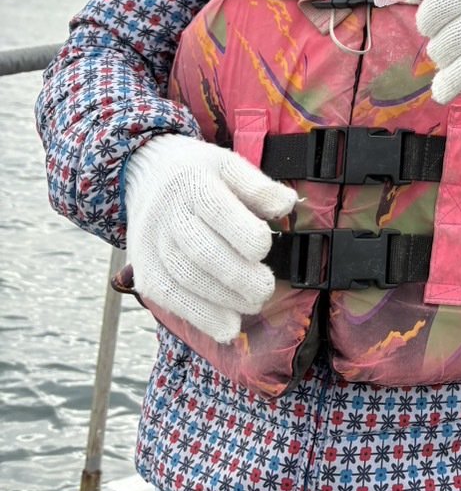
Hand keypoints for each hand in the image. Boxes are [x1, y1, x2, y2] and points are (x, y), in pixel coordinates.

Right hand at [124, 133, 295, 343]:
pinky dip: (199, 316)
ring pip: (185, 279)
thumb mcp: (227, 164)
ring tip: (253, 304)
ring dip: (223, 300)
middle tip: (265, 289)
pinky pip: (169, 298)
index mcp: (193, 182)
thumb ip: (258, 186)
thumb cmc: (196, 173)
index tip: (263, 248)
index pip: (217, 210)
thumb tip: (287, 205)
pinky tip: (226, 326)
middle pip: (201, 251)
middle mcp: (168, 215)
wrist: (143, 175)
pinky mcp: (144, 271)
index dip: (244, 234)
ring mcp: (152, 245)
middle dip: (238, 276)